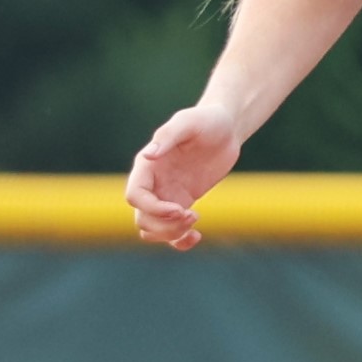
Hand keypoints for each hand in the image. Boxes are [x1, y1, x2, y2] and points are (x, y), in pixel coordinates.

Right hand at [126, 106, 246, 249]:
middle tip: (192, 215)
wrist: (225, 127)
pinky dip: (179, 241)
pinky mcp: (182, 202)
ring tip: (195, 219)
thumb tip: (149, 155)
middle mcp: (152, 183)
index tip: (180, 209)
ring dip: (170, 234)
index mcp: (147, 166)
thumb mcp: (188, 122)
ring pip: (152, 229)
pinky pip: (171, 231)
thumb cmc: (206, 120)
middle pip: (142, 218)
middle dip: (164, 225)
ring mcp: (166, 195)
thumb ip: (168, 136)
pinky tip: (197, 236)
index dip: (153, 208)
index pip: (135, 196)